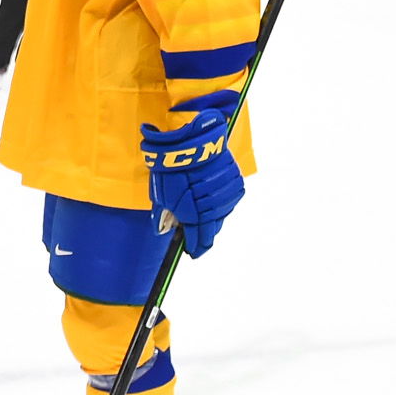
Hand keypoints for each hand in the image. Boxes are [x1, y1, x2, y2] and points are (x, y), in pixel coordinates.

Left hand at [142, 109, 244, 257]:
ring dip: (214, 222)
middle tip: (200, 245)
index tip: (193, 253)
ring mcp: (226, 194)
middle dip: (204, 238)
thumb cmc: (171, 167)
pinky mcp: (234, 182)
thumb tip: (162, 230)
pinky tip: (214, 210)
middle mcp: (212, 205)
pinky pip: (229, 201)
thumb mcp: (160, 192)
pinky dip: (221, 206)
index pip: (196, 235)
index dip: (195, 246)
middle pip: (211, 228)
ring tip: (207, 228)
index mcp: (193, 210)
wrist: (191, 141)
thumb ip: (163, 214)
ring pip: (222, 215)